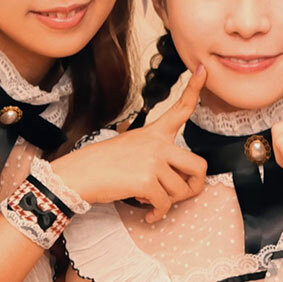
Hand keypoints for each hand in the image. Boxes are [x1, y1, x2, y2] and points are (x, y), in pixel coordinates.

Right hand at [52, 65, 208, 222]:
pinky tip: (148, 214)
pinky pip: (165, 204)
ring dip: (168, 203)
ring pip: (181, 191)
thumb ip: (156, 156)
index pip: (180, 108)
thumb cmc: (103, 164)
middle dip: (194, 187)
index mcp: (154, 132)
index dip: (195, 88)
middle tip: (180, 194)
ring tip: (151, 200)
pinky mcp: (147, 180)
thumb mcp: (131, 148)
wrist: (79, 174)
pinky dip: (157, 214)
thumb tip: (176, 182)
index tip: (203, 70)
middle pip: (199, 166)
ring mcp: (153, 160)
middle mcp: (158, 143)